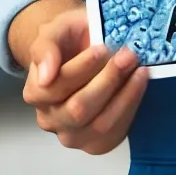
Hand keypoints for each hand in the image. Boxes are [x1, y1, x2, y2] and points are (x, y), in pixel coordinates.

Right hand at [20, 2, 148, 153]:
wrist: (83, 50)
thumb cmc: (70, 41)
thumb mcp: (55, 31)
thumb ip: (45, 48)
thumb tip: (46, 75)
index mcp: (36, 92)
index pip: (56, 87)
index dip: (81, 68)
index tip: (102, 48)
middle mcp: (50, 119)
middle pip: (79, 109)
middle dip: (107, 80)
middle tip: (128, 55)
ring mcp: (73, 136)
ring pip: (100, 123)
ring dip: (125, 94)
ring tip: (139, 69)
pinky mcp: (98, 143)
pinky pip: (117, 131)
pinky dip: (131, 105)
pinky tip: (139, 83)